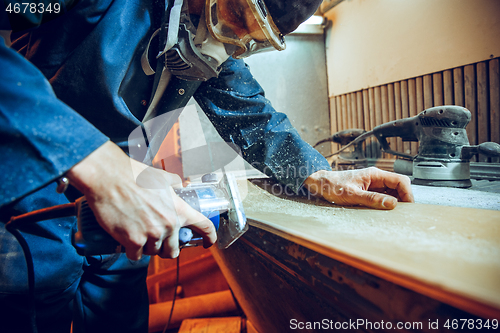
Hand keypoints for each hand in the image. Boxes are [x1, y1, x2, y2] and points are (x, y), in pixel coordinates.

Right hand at [66, 141, 216, 259]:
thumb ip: (174, 183)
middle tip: (158, 240)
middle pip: (174, 250)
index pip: (204, 227)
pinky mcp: (133, 242)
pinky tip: (128, 240)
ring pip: (154, 252)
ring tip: (139, 233)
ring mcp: (152, 235)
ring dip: (147, 247)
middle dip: (166, 248)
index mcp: (179, 209)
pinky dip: (132, 251)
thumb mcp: (161, 177)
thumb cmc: (132, 175)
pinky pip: (136, 256)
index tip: (208, 243)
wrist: (108, 178)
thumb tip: (181, 185)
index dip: (209, 237)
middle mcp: (169, 224)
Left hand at [302, 167, 413, 209]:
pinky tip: (383, 211)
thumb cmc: (332, 186)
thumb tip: (392, 204)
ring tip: (394, 214)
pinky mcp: (367, 190)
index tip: (408, 207)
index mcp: (374, 174)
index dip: (408, 193)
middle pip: (399, 186)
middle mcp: (375, 178)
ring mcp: (372, 184)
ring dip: (395, 201)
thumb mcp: (352, 195)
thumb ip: (372, 199)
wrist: (319, 184)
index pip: (400, 180)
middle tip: (403, 213)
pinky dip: (386, 203)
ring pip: (392, 191)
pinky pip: (382, 196)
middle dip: (404, 198)